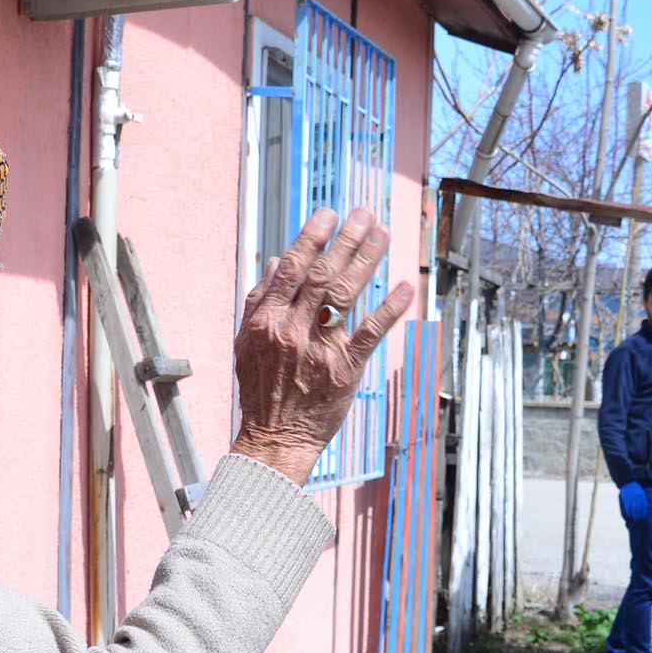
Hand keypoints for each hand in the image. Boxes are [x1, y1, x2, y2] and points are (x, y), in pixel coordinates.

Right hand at [228, 210, 416, 485]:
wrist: (274, 438)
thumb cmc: (261, 388)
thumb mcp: (247, 342)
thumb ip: (260, 299)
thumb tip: (277, 259)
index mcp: (265, 319)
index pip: (292, 267)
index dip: (313, 237)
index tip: (330, 214)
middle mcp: (291, 330)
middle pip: (322, 274)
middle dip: (346, 240)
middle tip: (365, 215)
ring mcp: (318, 349)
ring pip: (346, 295)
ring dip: (366, 261)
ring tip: (382, 235)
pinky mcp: (344, 370)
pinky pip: (370, 332)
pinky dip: (388, 308)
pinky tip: (404, 287)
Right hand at [618, 480, 647, 522]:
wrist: (628, 483)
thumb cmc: (636, 489)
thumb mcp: (641, 492)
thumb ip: (643, 500)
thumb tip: (644, 509)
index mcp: (642, 496)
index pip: (644, 507)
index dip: (643, 513)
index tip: (643, 517)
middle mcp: (637, 498)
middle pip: (639, 509)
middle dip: (639, 516)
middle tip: (639, 520)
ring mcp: (631, 499)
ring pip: (633, 510)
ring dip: (634, 516)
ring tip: (635, 519)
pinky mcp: (626, 500)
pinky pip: (628, 508)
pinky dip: (629, 513)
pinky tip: (630, 515)